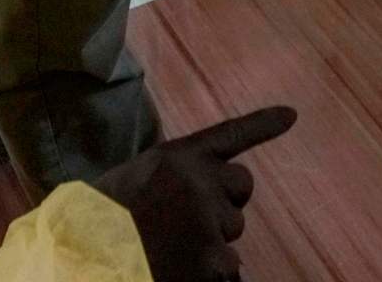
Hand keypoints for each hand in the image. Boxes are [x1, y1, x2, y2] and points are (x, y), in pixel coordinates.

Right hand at [92, 106, 296, 280]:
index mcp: (178, 158)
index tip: (292, 115)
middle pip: (241, 185)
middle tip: (192, 220)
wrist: (90, 255)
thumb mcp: (133, 180)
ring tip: (173, 249)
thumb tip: (192, 190)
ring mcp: (211, 222)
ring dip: (214, 239)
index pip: (231, 133)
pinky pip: (229, 266)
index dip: (263, 124)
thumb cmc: (100, 220)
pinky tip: (181, 270)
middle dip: (227, 200)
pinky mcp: (214, 261)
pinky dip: (210, 273)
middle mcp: (202, 182)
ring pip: (233, 228)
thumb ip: (170, 177)